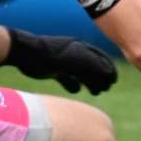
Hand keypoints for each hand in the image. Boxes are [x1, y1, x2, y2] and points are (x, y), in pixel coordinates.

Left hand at [2, 29, 117, 94]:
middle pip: (92, 66)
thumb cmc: (51, 55)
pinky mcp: (53, 70)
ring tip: (95, 92)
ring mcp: (63, 62)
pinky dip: (73, 84)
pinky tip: (75, 90)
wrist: (26, 54)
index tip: (114, 81)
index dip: (109, 69)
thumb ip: (93, 65)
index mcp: (81, 48)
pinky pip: (67, 78)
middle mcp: (74, 53)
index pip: (100, 58)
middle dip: (100, 78)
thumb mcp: (75, 59)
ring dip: (90, 82)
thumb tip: (109, 73)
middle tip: (105, 89)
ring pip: (81, 73)